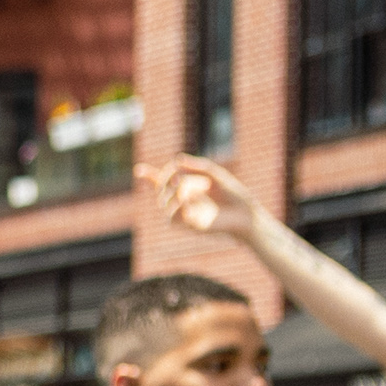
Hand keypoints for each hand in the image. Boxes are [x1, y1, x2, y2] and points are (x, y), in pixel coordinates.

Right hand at [138, 155, 263, 247]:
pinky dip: (177, 206)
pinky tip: (186, 199)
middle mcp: (182, 202)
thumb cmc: (233, 194)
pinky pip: (173, 217)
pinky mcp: (189, 225)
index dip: (149, 177)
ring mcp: (185, 214)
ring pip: (164, 204)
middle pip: (161, 190)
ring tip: (182, 184)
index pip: (163, 183)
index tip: (138, 170)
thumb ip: (197, 166)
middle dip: (164, 180)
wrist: (246, 214)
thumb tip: (176, 160)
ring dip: (170, 192)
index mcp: (187, 188)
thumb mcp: (215, 175)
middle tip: (176, 175)